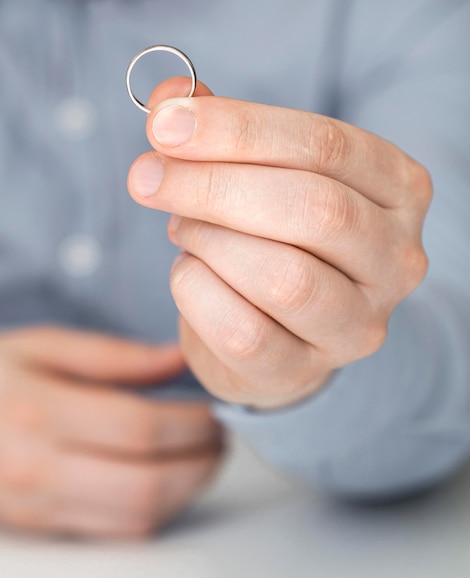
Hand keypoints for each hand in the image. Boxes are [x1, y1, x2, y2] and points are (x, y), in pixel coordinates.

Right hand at [0, 326, 222, 537]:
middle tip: (220, 438)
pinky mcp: (45, 525)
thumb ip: (115, 354)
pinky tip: (171, 480)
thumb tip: (179, 358)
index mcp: (39, 411)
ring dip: (188, 490)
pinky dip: (159, 509)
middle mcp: (37, 467)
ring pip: (136, 516)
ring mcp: (39, 505)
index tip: (214, 410)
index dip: (192, 423)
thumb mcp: (43, 346)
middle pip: (145, 483)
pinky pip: (117, 533)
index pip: (139, 428)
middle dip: (201, 463)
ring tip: (203, 457)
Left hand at [128, 78, 431, 408]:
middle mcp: (396, 260)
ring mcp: (358, 324)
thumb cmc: (274, 237)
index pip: (326, 146)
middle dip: (213, 187)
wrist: (282, 328)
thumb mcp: (260, 174)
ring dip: (209, 242)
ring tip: (182, 229)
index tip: (165, 126)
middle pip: (313, 209)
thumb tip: (167, 104)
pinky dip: (196, 293)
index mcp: (398, 190)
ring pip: (284, 277)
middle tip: (148, 178)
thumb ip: (220, 134)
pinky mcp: (306, 371)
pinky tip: (189, 274)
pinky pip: (243, 332)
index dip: (237, 130)